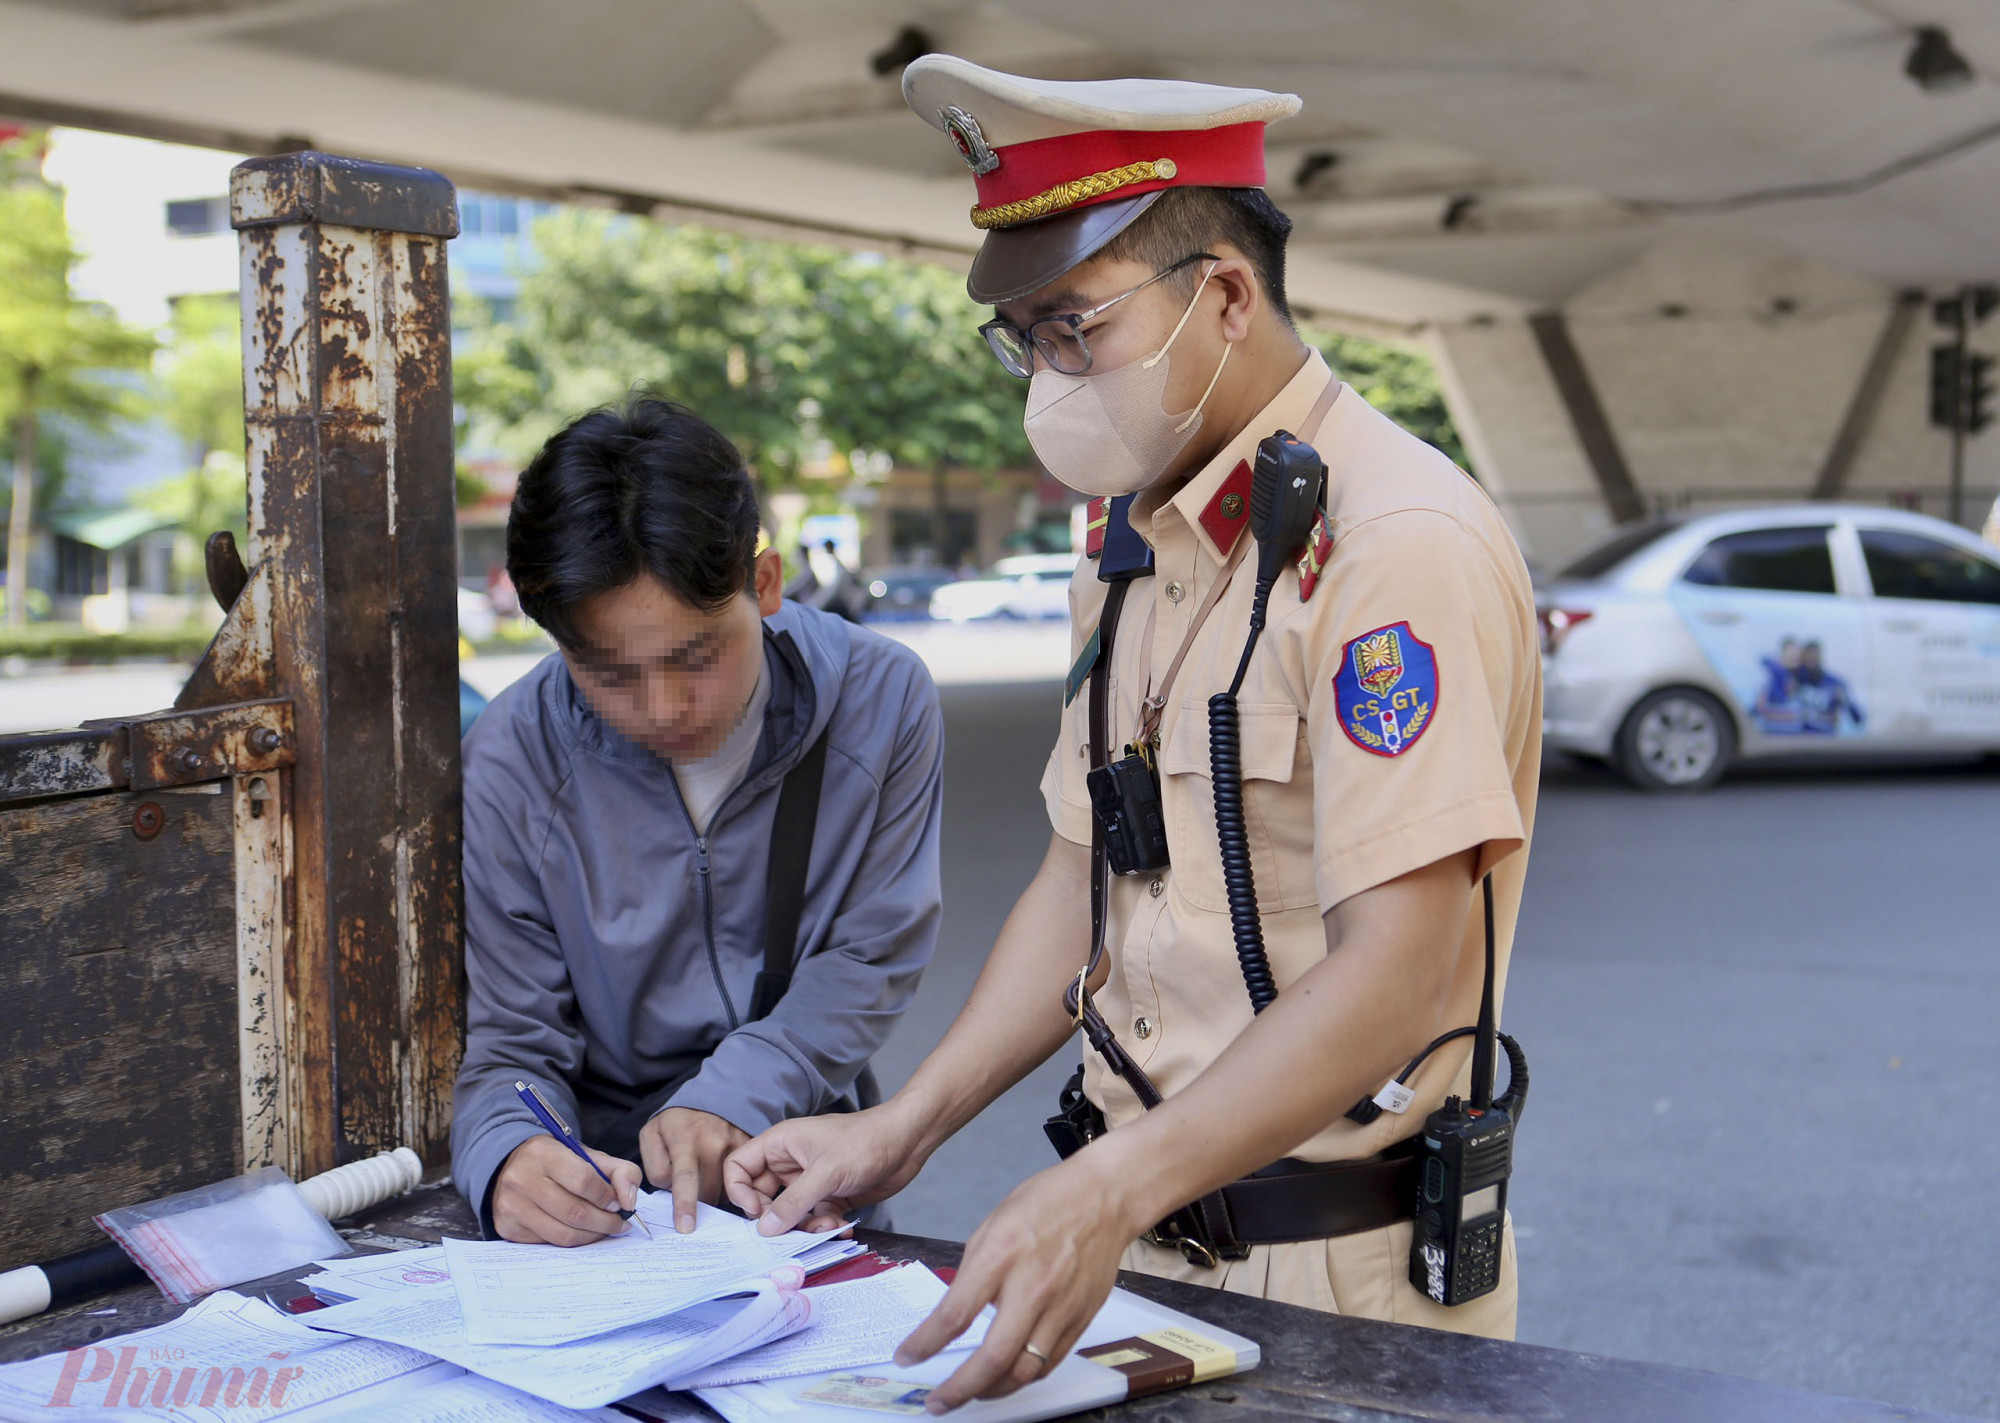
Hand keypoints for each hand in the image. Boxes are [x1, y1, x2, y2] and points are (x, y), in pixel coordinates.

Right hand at [491, 1135, 641, 1245]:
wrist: (512, 1168)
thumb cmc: (557, 1162)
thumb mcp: (588, 1155)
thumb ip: (619, 1171)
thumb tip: (629, 1201)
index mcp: (542, 1153)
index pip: (583, 1181)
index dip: (607, 1196)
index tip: (619, 1203)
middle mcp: (521, 1179)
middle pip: (575, 1213)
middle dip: (605, 1222)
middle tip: (619, 1224)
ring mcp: (511, 1206)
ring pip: (563, 1234)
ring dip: (592, 1236)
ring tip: (604, 1229)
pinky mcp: (507, 1227)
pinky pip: (548, 1243)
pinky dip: (571, 1241)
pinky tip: (580, 1232)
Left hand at [640, 1108, 750, 1232]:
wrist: (710, 1098)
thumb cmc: (676, 1123)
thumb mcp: (652, 1135)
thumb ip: (654, 1165)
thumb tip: (669, 1190)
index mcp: (685, 1139)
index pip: (685, 1178)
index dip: (685, 1205)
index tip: (685, 1227)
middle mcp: (713, 1142)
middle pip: (708, 1193)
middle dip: (697, 1203)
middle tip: (688, 1190)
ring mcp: (735, 1145)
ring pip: (725, 1192)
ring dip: (713, 1195)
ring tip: (705, 1179)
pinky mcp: (749, 1150)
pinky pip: (740, 1183)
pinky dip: (728, 1188)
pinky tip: (718, 1176)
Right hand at [725, 1101, 928, 1235]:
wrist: (907, 1141)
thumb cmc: (865, 1142)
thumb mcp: (826, 1172)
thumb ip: (793, 1202)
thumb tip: (764, 1229)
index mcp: (780, 1144)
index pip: (739, 1166)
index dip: (740, 1192)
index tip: (756, 1213)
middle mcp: (791, 1162)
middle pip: (762, 1196)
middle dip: (775, 1218)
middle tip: (790, 1231)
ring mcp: (811, 1180)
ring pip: (790, 1213)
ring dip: (804, 1226)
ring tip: (826, 1226)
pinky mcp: (831, 1195)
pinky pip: (814, 1218)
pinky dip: (825, 1226)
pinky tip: (842, 1227)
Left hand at [894, 1157, 1134, 1412]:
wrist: (1105, 1197)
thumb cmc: (1048, 1202)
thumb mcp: (993, 1224)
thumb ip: (973, 1272)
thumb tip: (955, 1314)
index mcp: (1002, 1255)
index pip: (956, 1314)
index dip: (924, 1343)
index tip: (906, 1357)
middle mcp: (1033, 1287)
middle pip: (993, 1358)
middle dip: (959, 1389)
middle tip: (937, 1402)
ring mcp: (1062, 1307)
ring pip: (1024, 1372)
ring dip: (991, 1391)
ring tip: (970, 1392)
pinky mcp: (1081, 1319)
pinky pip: (1049, 1363)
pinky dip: (1023, 1377)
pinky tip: (1005, 1376)